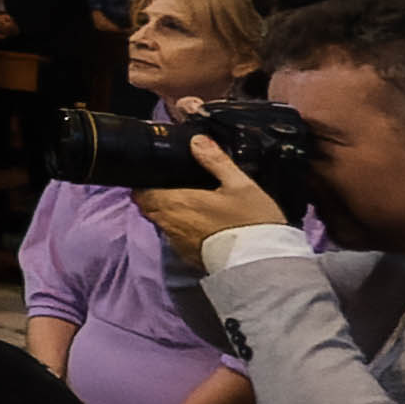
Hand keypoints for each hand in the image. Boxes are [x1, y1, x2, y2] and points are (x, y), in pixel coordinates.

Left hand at [129, 133, 286, 256]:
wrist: (263, 262)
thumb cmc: (252, 222)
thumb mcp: (240, 185)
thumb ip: (215, 161)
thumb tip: (197, 140)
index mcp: (176, 203)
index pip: (141, 192)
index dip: (145, 182)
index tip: (156, 175)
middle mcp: (170, 224)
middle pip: (148, 207)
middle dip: (154, 195)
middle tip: (172, 185)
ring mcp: (177, 243)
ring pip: (160, 223)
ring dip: (167, 212)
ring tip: (188, 202)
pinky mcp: (188, 256)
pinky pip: (174, 237)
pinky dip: (180, 228)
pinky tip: (200, 223)